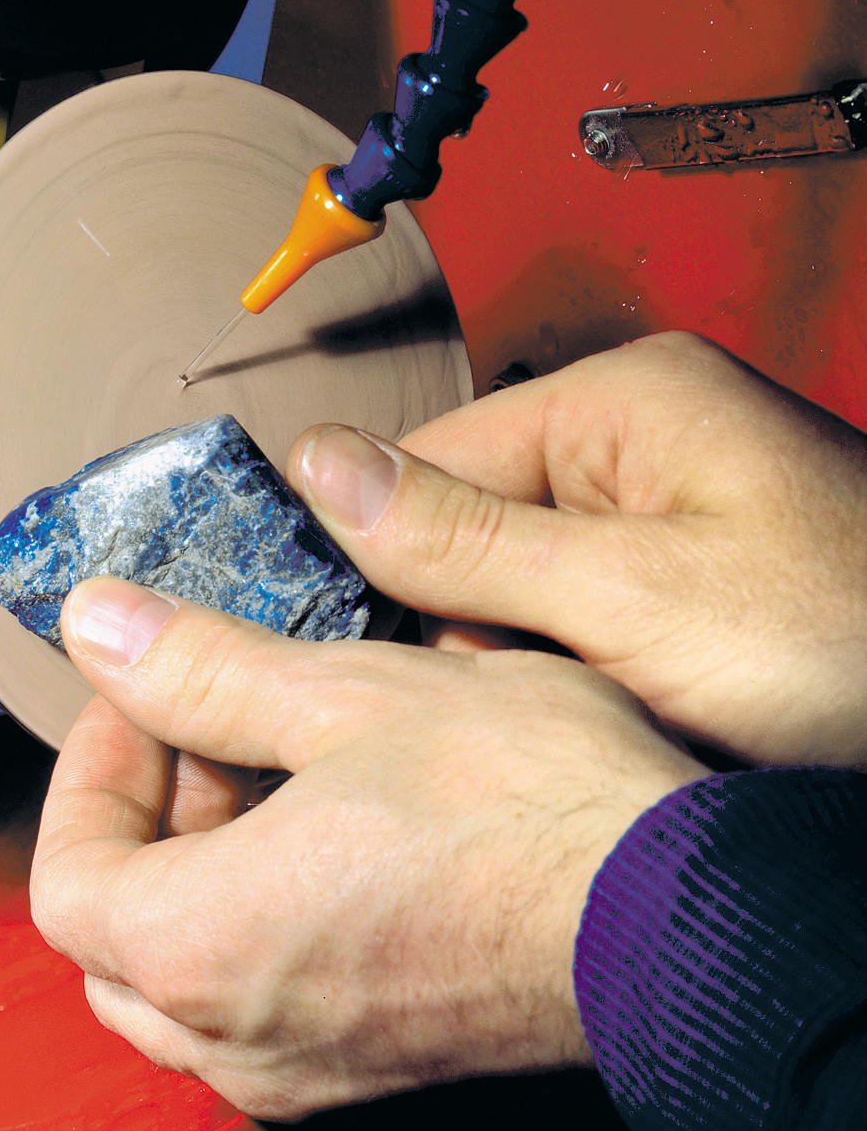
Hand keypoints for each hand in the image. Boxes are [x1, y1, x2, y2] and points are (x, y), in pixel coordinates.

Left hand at [32, 580, 704, 1119]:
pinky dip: (261, 908)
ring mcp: (313, 1067)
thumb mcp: (345, 696)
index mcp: (207, 948)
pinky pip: (263, 997)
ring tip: (275, 758)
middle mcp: (243, 1037)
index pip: (67, 872)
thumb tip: (99, 625)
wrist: (677, 906)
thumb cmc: (525, 807)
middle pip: (113, 931)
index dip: (90, 764)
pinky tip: (336, 822)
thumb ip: (200, 668)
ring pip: (184, 972)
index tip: (139, 691)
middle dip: (143, 811)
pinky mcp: (377, 1063)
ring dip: (200, 859)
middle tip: (199, 720)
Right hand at [290, 330, 866, 766]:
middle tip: (537, 706)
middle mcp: (643, 444)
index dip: (391, 563)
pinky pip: (588, 629)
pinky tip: (631, 728)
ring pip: (525, 597)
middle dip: (482, 635)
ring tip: (602, 723)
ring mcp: (674, 517)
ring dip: (537, 674)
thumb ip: (469, 540)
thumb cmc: (858, 652)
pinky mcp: (697, 584)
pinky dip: (590, 688)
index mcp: (624, 402)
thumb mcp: (639, 602)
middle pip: (474, 535)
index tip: (366, 655)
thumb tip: (318, 464)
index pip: (432, 460)